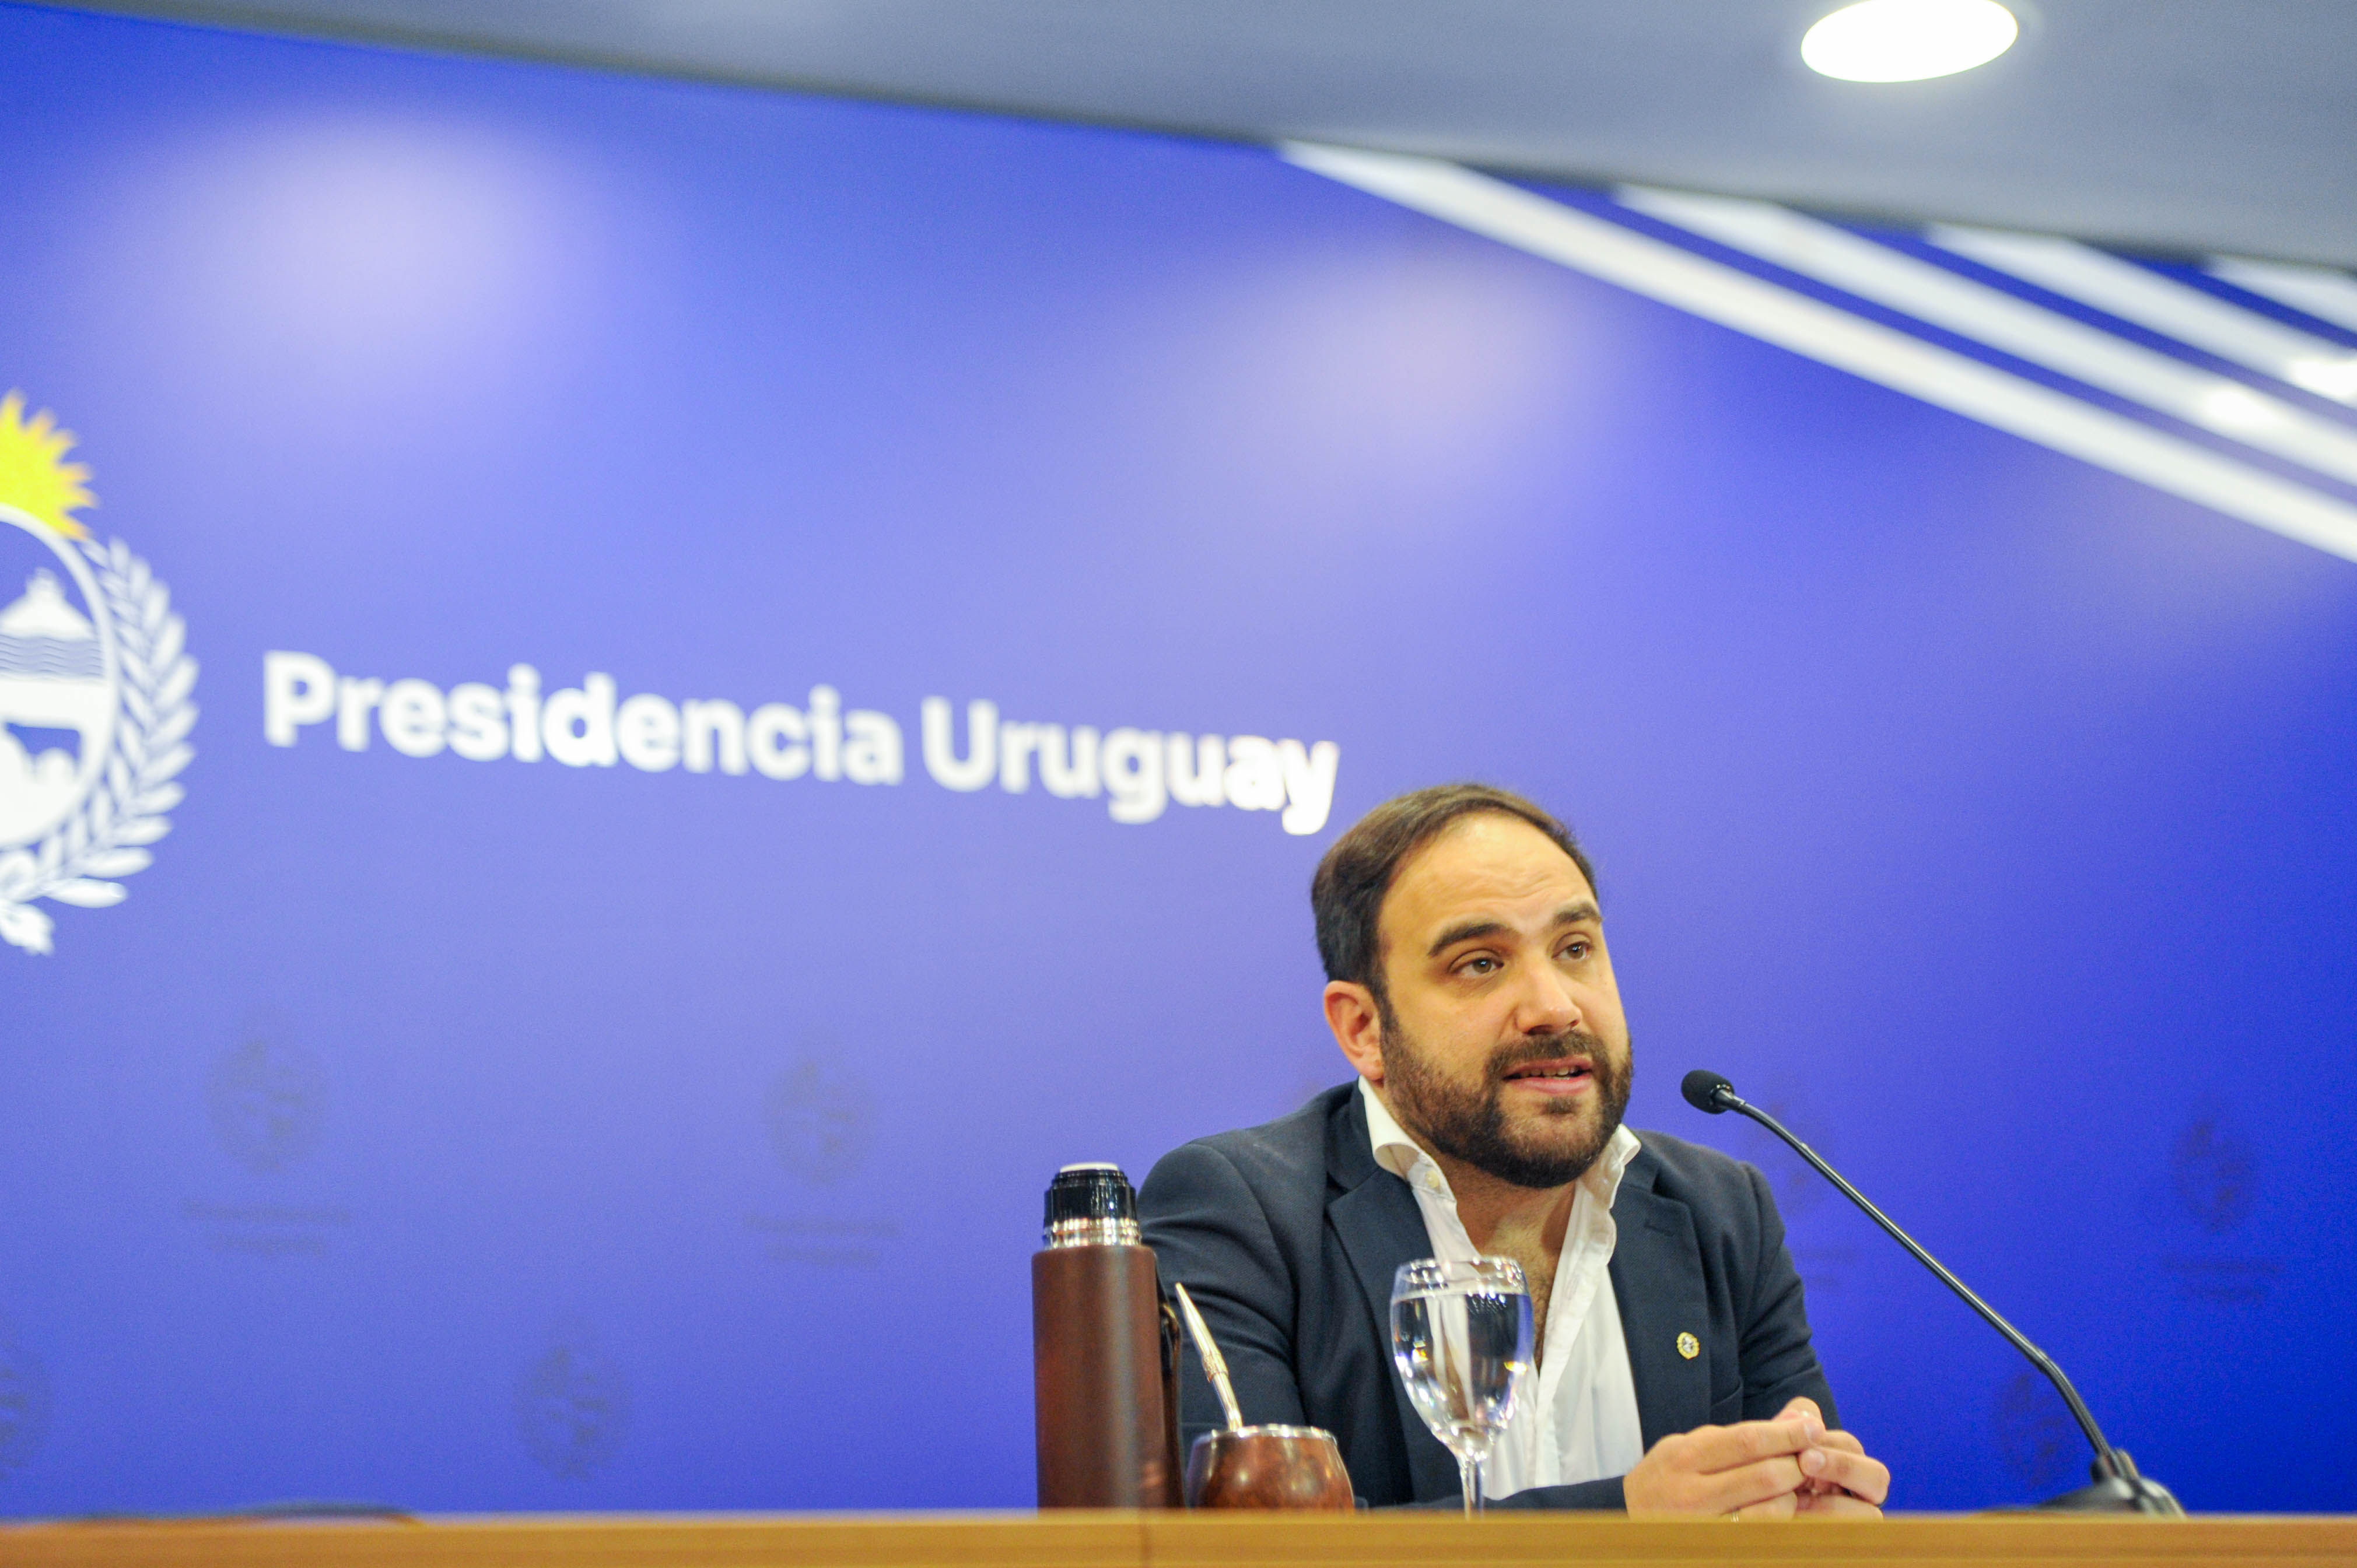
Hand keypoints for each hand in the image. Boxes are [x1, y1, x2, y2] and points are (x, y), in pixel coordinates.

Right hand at [1621, 1403, 1890, 1518]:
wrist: (1628, 1519)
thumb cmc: (1670, 1476)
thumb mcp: (1695, 1444)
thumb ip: (1742, 1434)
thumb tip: (1797, 1417)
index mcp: (1685, 1457)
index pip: (1747, 1441)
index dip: (1787, 1434)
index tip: (1814, 1428)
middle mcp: (1692, 1493)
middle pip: (1764, 1477)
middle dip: (1797, 1465)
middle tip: (1812, 1460)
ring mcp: (1704, 1527)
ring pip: (1769, 1513)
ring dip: (1792, 1498)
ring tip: (1794, 1489)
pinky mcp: (1718, 1547)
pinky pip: (1763, 1536)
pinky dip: (1781, 1522)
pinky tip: (1782, 1511)